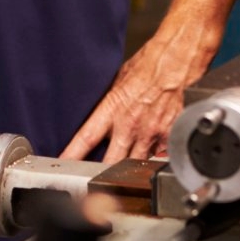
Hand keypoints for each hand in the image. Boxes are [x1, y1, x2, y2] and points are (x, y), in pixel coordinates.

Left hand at [59, 28, 213, 162]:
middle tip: (93, 179)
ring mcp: (150, 132)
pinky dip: (152, 159)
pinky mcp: (168, 135)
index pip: (86, 137)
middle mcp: (130, 124)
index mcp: (113, 108)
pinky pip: (158, 157)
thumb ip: (109, 103)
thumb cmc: (148, 65)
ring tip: (120, 174)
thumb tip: (100, 113)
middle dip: (101, 172)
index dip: (73, 154)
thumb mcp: (117, 81)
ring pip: (134, 165)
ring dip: (127, 169)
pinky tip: (148, 157)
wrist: (175, 61)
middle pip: (110, 161)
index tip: (63, 163)